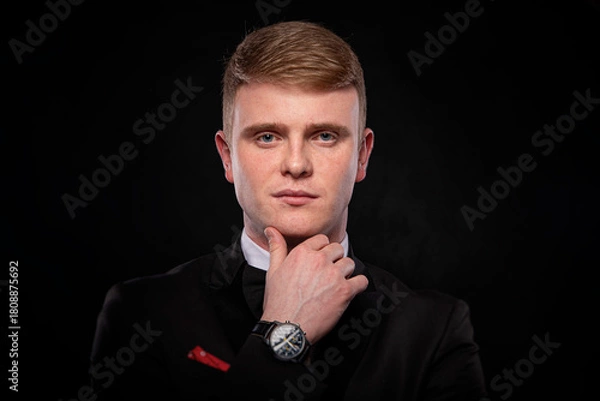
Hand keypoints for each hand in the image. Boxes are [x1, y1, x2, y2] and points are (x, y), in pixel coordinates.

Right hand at [260, 227, 368, 343]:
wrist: (287, 328)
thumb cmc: (278, 302)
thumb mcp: (273, 271)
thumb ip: (276, 247)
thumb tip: (271, 230)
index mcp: (302, 253)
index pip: (322, 240)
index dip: (322, 250)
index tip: (321, 261)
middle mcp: (319, 260)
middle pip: (338, 249)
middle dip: (335, 260)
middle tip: (327, 274)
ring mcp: (333, 275)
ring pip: (350, 263)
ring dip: (346, 273)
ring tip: (336, 284)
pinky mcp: (345, 291)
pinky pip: (362, 281)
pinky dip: (358, 286)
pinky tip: (349, 291)